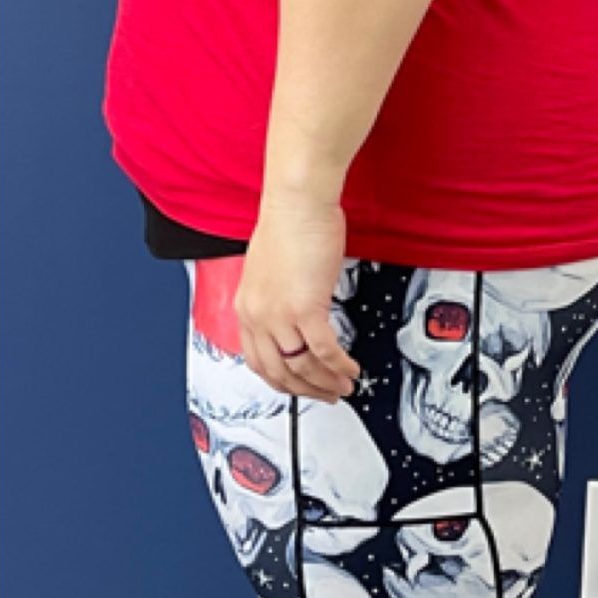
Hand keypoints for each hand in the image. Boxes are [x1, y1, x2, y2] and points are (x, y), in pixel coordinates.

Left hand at [238, 192, 360, 402]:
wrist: (297, 203)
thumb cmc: (288, 227)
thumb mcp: (269, 271)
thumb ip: (275, 300)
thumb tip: (292, 320)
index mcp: (246, 306)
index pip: (256, 360)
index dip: (280, 380)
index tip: (298, 386)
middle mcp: (257, 314)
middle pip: (279, 371)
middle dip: (306, 390)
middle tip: (327, 394)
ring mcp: (279, 314)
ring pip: (302, 367)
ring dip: (326, 382)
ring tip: (344, 385)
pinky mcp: (305, 309)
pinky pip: (325, 351)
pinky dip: (340, 366)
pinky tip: (351, 368)